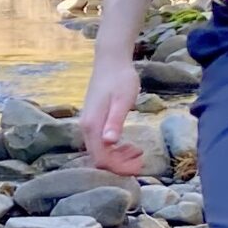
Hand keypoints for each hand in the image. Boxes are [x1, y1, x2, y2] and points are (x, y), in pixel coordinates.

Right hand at [80, 53, 146, 174]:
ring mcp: (89, 124)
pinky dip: (115, 149)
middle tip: (141, 160)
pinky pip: (101, 143)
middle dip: (120, 164)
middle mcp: (86, 128)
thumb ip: (115, 122)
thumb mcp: (122, 101)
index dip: (119, 167)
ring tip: (137, 152)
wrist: (111, 60)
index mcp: (92, 125)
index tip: (138, 165)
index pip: (101, 158)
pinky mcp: (94, 121)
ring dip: (118, 157)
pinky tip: (128, 144)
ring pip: (100, 152)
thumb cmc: (120, 79)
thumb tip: (109, 142)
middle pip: (100, 158)